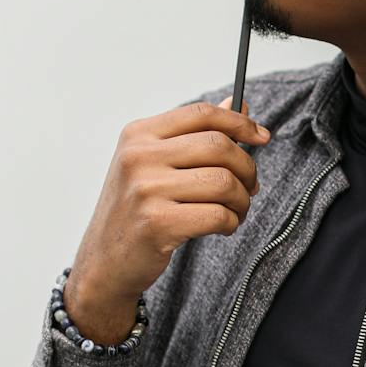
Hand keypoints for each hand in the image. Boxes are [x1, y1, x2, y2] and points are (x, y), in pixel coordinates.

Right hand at [64, 97, 270, 341]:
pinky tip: (223, 226)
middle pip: (219, 146)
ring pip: (223, 182)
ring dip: (241, 200)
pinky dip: (231, 222)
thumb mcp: (154, 164)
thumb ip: (194, 134)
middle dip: (246, 168)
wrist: (104, 262)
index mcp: (138, 134)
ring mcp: (145, 190)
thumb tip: (237, 105)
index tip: (261, 137)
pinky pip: (218, 215)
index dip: (239, 123)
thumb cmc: (135, 210)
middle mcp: (138, 157)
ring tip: (236, 211)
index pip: (201, 114)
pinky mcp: (157, 224)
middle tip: (250, 186)